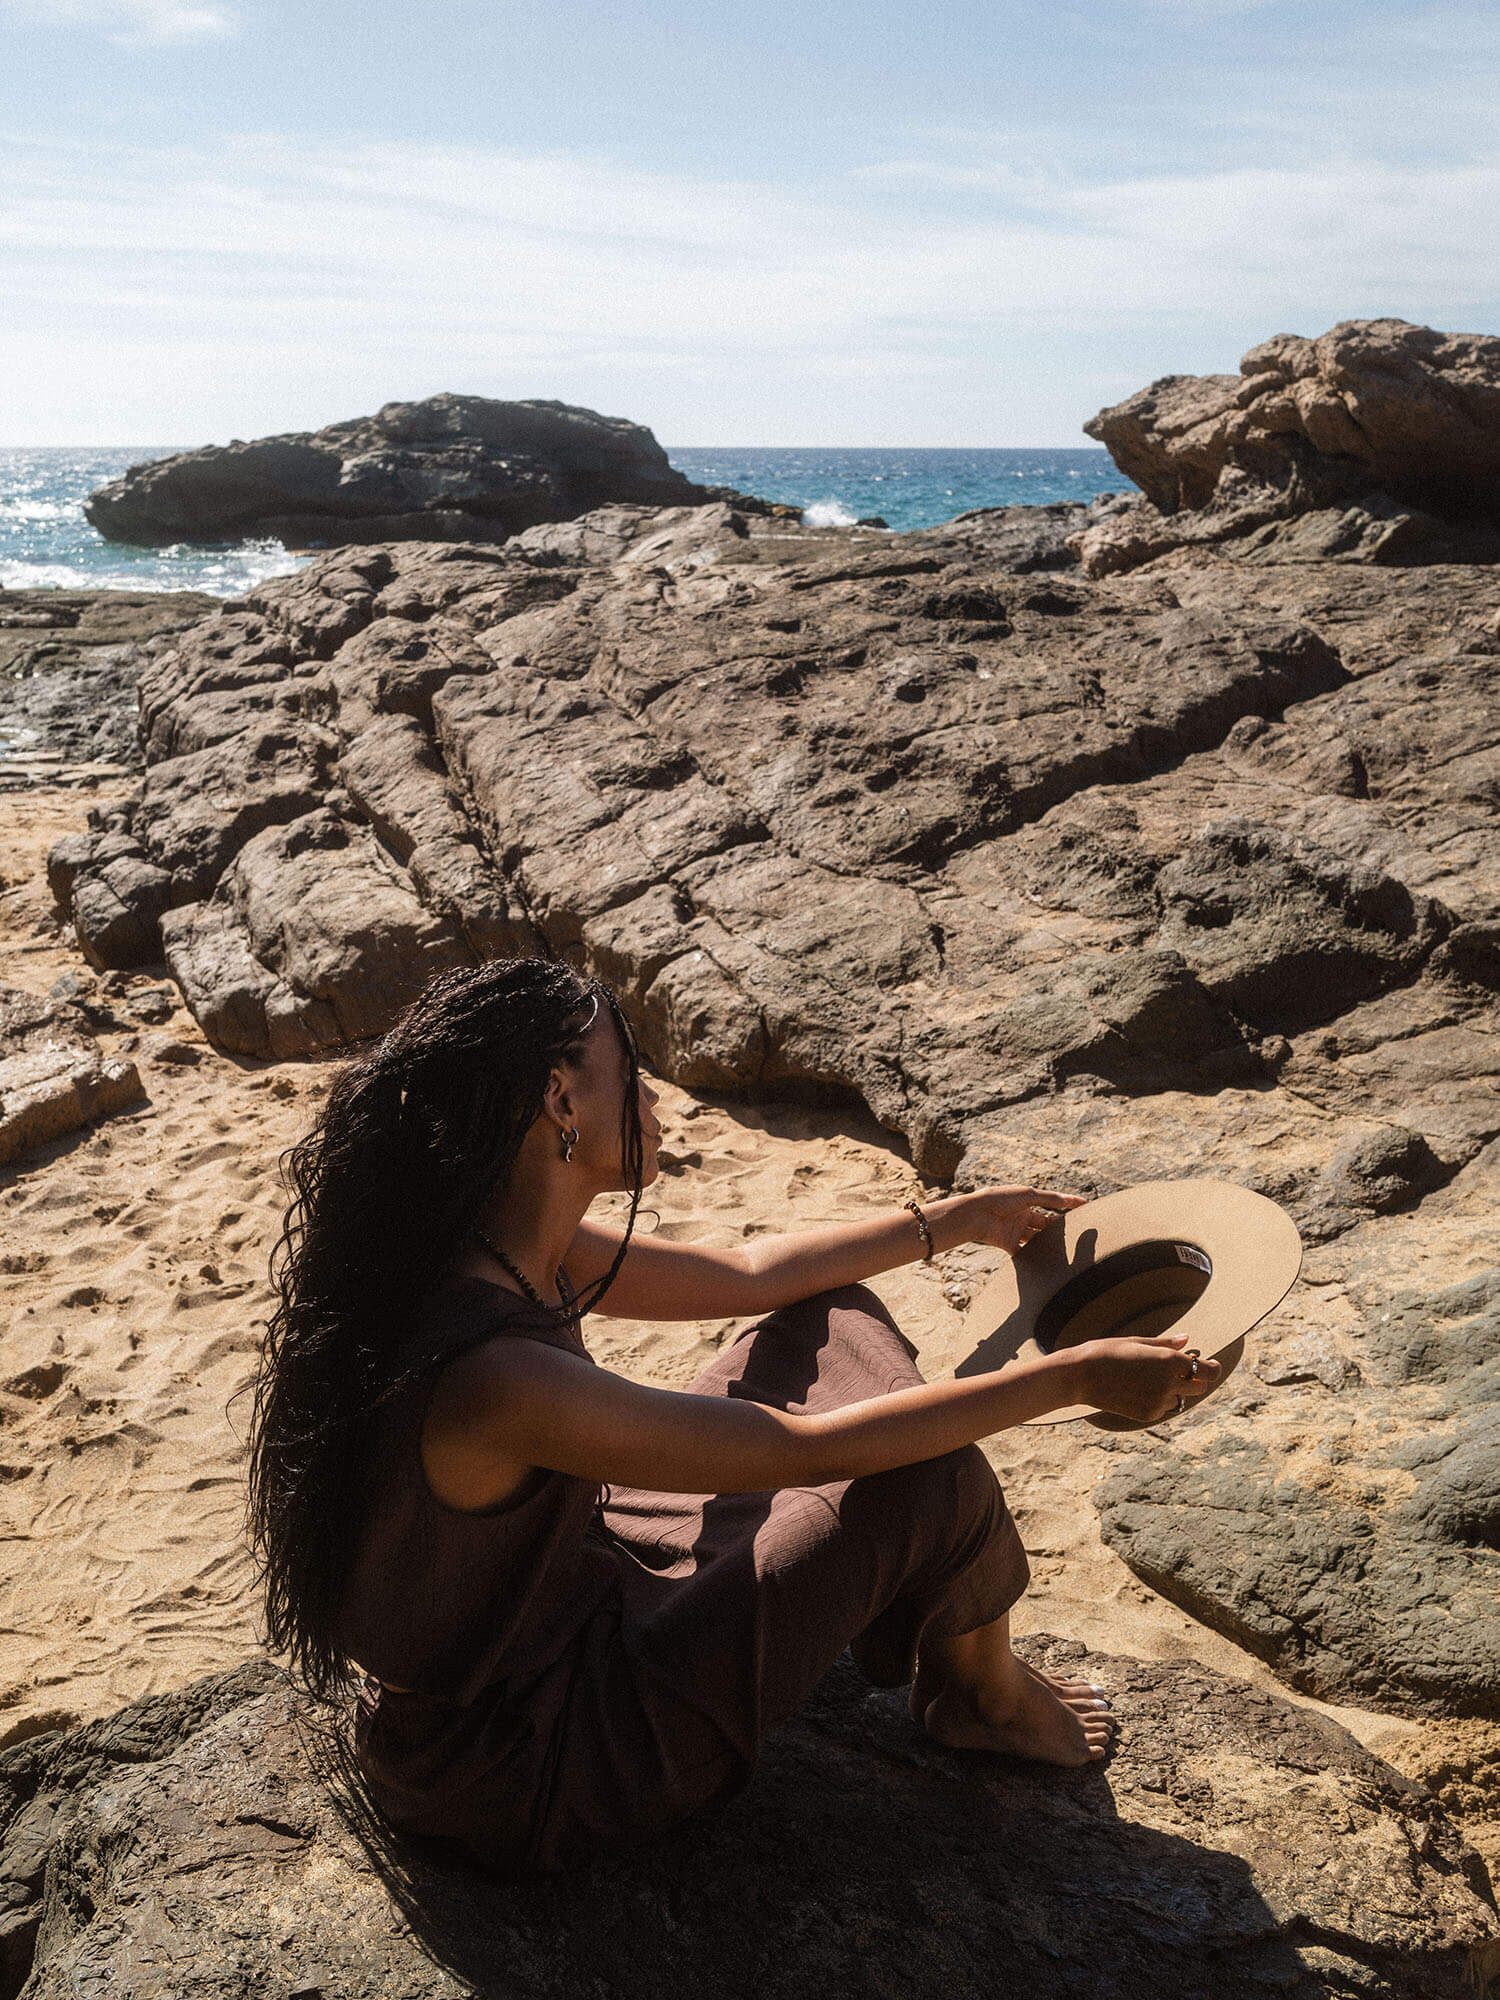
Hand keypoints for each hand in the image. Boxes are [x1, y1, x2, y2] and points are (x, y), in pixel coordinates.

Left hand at [967, 1185, 1086, 1257]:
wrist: (976, 1214)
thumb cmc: (1000, 1198)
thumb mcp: (1027, 1194)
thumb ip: (1049, 1199)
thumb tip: (1069, 1200)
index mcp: (1026, 1201)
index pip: (1052, 1203)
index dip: (1067, 1204)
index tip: (1085, 1206)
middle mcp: (1022, 1216)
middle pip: (1047, 1224)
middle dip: (1061, 1228)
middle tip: (1080, 1233)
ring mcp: (1017, 1231)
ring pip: (1039, 1239)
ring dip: (1050, 1243)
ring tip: (1068, 1250)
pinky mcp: (1010, 1245)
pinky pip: (1025, 1254)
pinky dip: (1035, 1258)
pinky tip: (1049, 1263)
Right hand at [1074, 1331, 1221, 1422]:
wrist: (1080, 1376)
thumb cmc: (1107, 1352)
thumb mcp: (1137, 1342)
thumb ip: (1167, 1344)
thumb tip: (1188, 1340)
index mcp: (1169, 1360)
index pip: (1208, 1371)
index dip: (1212, 1368)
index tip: (1209, 1364)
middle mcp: (1168, 1382)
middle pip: (1199, 1387)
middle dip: (1194, 1379)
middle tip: (1180, 1369)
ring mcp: (1159, 1401)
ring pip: (1182, 1399)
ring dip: (1176, 1390)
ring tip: (1151, 1378)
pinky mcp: (1148, 1414)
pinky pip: (1165, 1408)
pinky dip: (1160, 1400)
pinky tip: (1140, 1389)